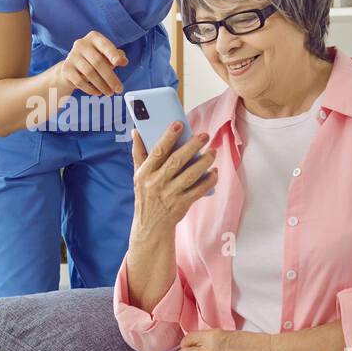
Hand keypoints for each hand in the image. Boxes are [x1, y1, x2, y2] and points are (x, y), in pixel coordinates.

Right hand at [55, 30, 128, 96]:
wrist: (71, 68)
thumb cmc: (93, 60)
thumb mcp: (105, 55)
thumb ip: (115, 56)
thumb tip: (123, 60)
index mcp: (94, 37)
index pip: (105, 45)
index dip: (114, 54)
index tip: (123, 63)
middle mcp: (81, 44)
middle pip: (98, 62)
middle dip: (110, 77)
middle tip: (119, 89)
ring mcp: (72, 56)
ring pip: (89, 73)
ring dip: (102, 85)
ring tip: (110, 93)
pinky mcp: (66, 68)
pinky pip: (80, 81)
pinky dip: (90, 89)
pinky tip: (98, 92)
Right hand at [130, 123, 217, 237]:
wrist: (150, 226)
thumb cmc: (145, 195)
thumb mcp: (137, 175)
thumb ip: (138, 153)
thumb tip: (136, 131)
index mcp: (145, 173)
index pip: (157, 151)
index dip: (168, 137)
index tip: (178, 124)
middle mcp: (157, 183)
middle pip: (176, 161)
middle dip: (191, 147)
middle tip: (204, 135)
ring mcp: (170, 194)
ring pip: (190, 175)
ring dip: (203, 162)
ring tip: (212, 152)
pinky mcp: (182, 204)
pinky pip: (198, 190)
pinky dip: (208, 181)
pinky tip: (214, 172)